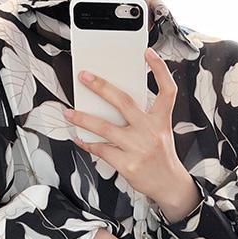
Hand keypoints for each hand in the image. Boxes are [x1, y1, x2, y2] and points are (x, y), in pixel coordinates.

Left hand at [64, 48, 201, 221]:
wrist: (168, 185)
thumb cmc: (161, 156)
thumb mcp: (160, 132)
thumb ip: (143, 117)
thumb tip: (112, 105)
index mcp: (161, 120)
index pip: (166, 90)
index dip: (159, 69)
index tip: (147, 53)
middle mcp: (150, 131)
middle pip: (124, 102)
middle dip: (101, 87)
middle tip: (85, 77)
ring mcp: (138, 148)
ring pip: (104, 128)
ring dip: (83, 118)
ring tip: (70, 111)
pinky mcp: (127, 164)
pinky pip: (101, 150)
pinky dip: (88, 143)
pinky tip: (80, 138)